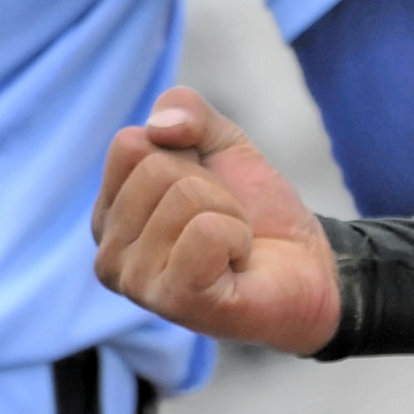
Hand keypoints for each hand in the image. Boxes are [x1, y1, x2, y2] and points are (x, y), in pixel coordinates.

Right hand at [91, 86, 341, 355]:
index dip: (186, 150)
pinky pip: (206, 232)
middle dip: (210, 183)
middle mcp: (109, 253)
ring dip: (228, 211)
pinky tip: (236, 262)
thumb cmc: (253, 208)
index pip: (130, 144)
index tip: (206, 180)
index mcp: (111, 212)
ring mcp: (138, 283)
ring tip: (231, 241)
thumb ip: (187, 112)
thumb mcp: (223, 142)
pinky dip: (237, 235)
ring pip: (184, 197)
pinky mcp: (175, 301)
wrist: (303, 261)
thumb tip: (160, 126)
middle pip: (156, 168)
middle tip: (224, 216)